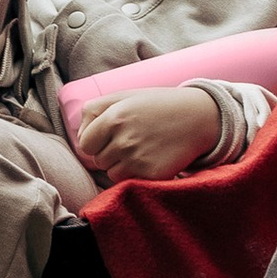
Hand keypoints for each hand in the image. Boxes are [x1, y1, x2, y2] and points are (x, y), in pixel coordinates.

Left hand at [72, 83, 226, 180]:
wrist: (198, 117)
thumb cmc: (158, 105)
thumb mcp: (125, 96)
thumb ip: (95, 109)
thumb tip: (78, 133)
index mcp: (113, 117)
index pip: (84, 145)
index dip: (94, 143)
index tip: (107, 138)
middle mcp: (123, 140)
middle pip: (98, 161)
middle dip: (108, 153)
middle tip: (129, 141)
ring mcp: (137, 159)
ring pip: (111, 174)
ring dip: (121, 166)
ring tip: (140, 150)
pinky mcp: (151, 174)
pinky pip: (129, 182)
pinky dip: (135, 174)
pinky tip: (150, 159)